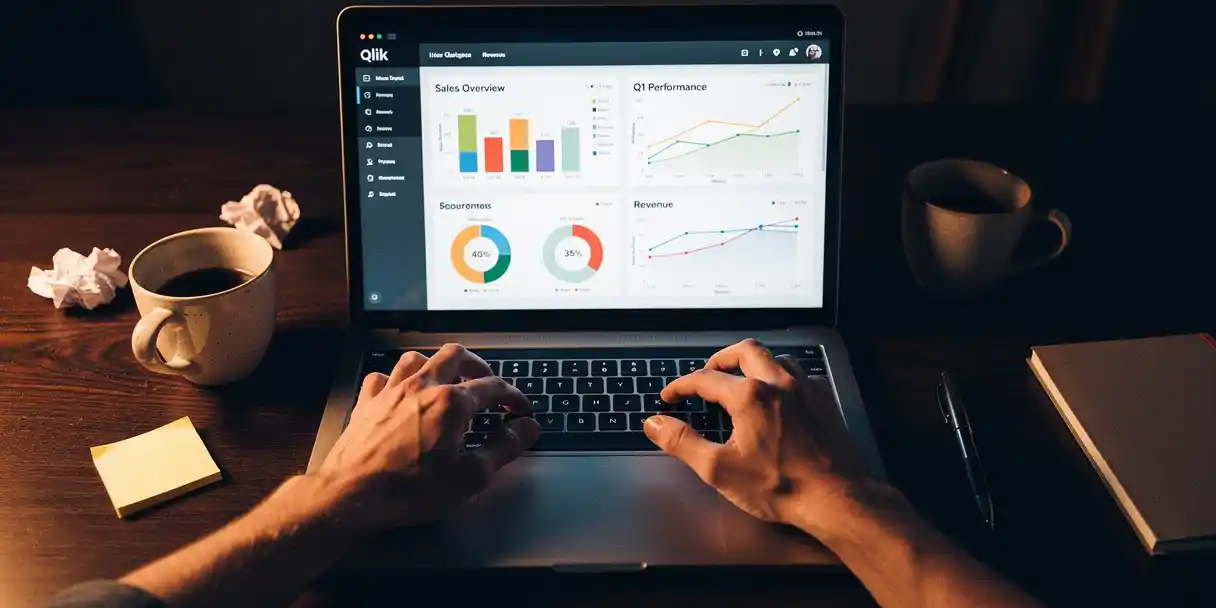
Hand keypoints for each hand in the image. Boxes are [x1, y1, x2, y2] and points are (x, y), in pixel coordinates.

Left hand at [316, 344, 538, 531]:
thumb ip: (503, 448)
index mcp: (451, 402)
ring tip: (446, 380)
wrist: (352, 496)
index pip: (494, 387)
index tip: (520, 409)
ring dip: (436, 365)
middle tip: (488, 382)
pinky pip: (382, 377)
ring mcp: (391, 392)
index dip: (514, 397)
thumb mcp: (470, 476)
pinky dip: (395, 380)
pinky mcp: (367, 404)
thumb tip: (526, 430)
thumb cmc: (409, 489)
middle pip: (456, 356)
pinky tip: (400, 393)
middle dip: (478, 366)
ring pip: (417, 359)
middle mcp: (422, 387)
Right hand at [644, 339, 873, 532]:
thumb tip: (656, 424)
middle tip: (707, 374)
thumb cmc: (782, 487)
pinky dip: (781, 377)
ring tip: (740, 380)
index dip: (681, 386)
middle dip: (720, 359)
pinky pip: (800, 375)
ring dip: (753, 364)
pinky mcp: (825, 401)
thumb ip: (682, 442)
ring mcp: (806, 390)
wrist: (837, 499)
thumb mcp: (720, 469)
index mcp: (751, 397)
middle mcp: (779, 383)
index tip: (671, 396)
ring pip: (775, 358)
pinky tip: (778, 396)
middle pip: (744, 351)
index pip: (705, 379)